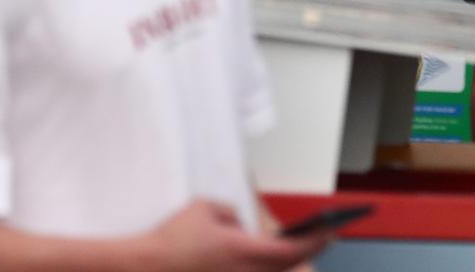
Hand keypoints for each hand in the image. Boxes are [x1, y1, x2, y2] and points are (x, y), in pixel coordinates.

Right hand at [141, 200, 331, 271]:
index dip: (315, 240)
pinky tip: (272, 260)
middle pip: (287, 266)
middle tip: (326, 237)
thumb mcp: (205, 208)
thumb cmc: (172, 238)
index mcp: (242, 249)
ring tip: (305, 247)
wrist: (143, 267)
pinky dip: (268, 268)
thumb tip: (240, 225)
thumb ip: (231, 212)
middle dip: (311, 250)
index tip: (331, 231)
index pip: (290, 249)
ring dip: (290, 261)